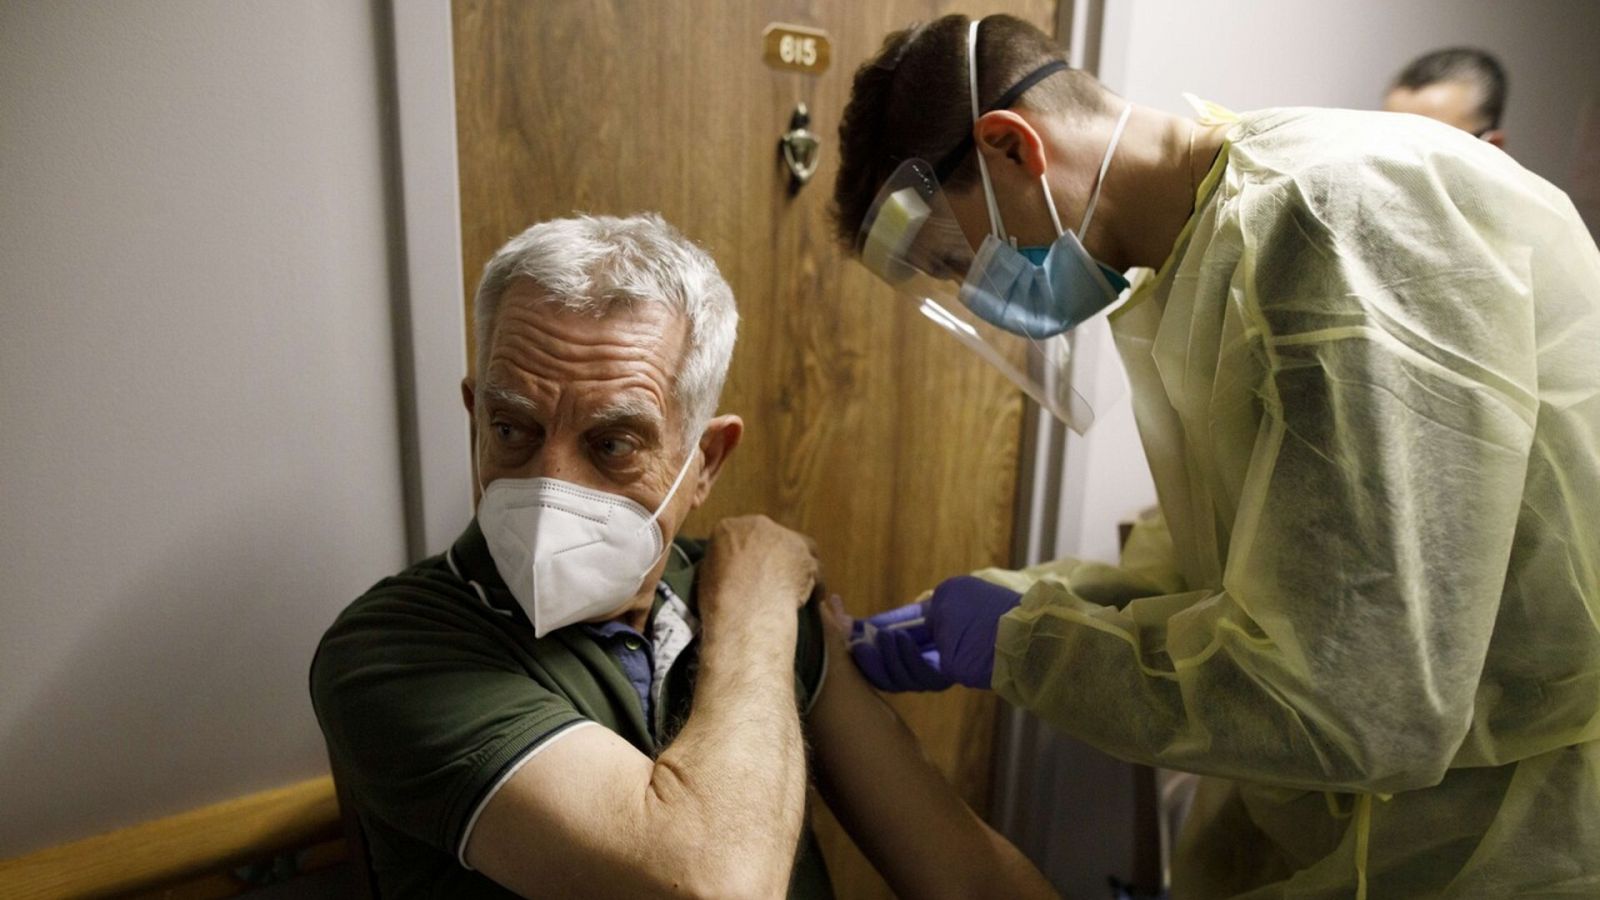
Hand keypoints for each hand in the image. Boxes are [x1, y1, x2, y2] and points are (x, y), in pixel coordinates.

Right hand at [697, 515, 818, 622]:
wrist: (746, 609)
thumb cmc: (719, 597)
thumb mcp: (706, 576)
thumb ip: (718, 564)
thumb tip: (723, 569)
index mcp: (728, 528)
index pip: (738, 535)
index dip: (744, 554)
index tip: (746, 570)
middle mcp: (758, 525)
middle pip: (768, 537)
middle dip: (770, 556)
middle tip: (769, 579)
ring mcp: (785, 537)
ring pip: (795, 549)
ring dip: (794, 565)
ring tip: (792, 588)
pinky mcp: (806, 555)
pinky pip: (814, 568)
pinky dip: (814, 582)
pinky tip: (813, 598)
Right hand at [846, 576, 1020, 690]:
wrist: (1023, 630)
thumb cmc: (988, 608)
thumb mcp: (950, 595)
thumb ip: (923, 612)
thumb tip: (893, 625)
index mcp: (939, 624)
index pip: (897, 631)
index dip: (872, 630)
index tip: (845, 624)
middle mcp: (939, 648)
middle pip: (894, 657)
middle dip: (869, 648)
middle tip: (847, 638)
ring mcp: (945, 663)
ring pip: (901, 670)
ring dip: (882, 654)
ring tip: (868, 640)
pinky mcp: (950, 674)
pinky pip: (917, 673)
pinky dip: (902, 659)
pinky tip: (892, 642)